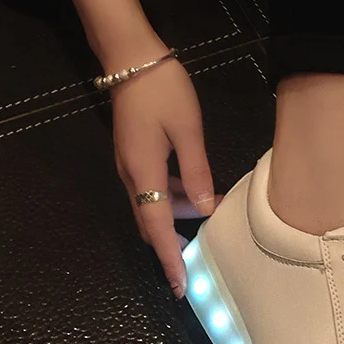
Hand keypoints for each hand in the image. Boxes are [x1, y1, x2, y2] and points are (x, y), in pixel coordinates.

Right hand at [112, 49, 215, 298]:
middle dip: (174, 243)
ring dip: (180, 214)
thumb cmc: (163, 91)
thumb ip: (196, 170)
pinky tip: (198, 190)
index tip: (180, 285)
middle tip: (200, 258)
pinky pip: (154, 189)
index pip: (157, 226)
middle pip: (152, 222)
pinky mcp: (135, 156)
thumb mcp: (187, 130)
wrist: (131, 58)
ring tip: (213, 207)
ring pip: (154, 205)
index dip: (170, 257)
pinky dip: (174, 197)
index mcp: (143, 172)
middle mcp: (132, 175)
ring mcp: (131, 166)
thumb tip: (205, 208)